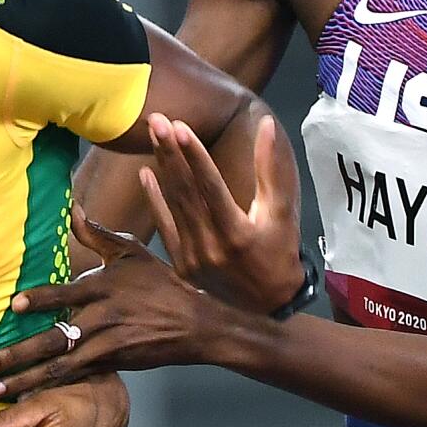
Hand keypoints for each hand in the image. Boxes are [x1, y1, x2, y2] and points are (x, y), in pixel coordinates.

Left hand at [0, 210, 213, 398]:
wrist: (196, 324)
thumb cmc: (159, 283)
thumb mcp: (131, 252)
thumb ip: (97, 233)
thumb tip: (72, 206)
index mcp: (103, 287)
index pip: (65, 294)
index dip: (40, 300)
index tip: (14, 307)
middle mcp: (102, 318)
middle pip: (53, 340)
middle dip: (16, 356)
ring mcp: (107, 345)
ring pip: (59, 366)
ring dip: (23, 380)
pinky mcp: (112, 363)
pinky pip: (75, 377)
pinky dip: (48, 387)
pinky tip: (23, 395)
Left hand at [140, 110, 302, 311]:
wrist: (267, 306)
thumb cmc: (279, 252)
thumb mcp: (281, 212)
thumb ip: (272, 169)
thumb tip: (268, 125)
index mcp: (237, 232)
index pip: (211, 187)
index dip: (195, 156)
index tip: (180, 127)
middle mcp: (211, 245)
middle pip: (186, 191)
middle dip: (170, 153)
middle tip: (156, 119)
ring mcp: (192, 256)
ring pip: (173, 204)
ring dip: (162, 167)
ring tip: (153, 134)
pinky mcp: (180, 263)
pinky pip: (164, 225)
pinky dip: (154, 199)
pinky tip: (144, 173)